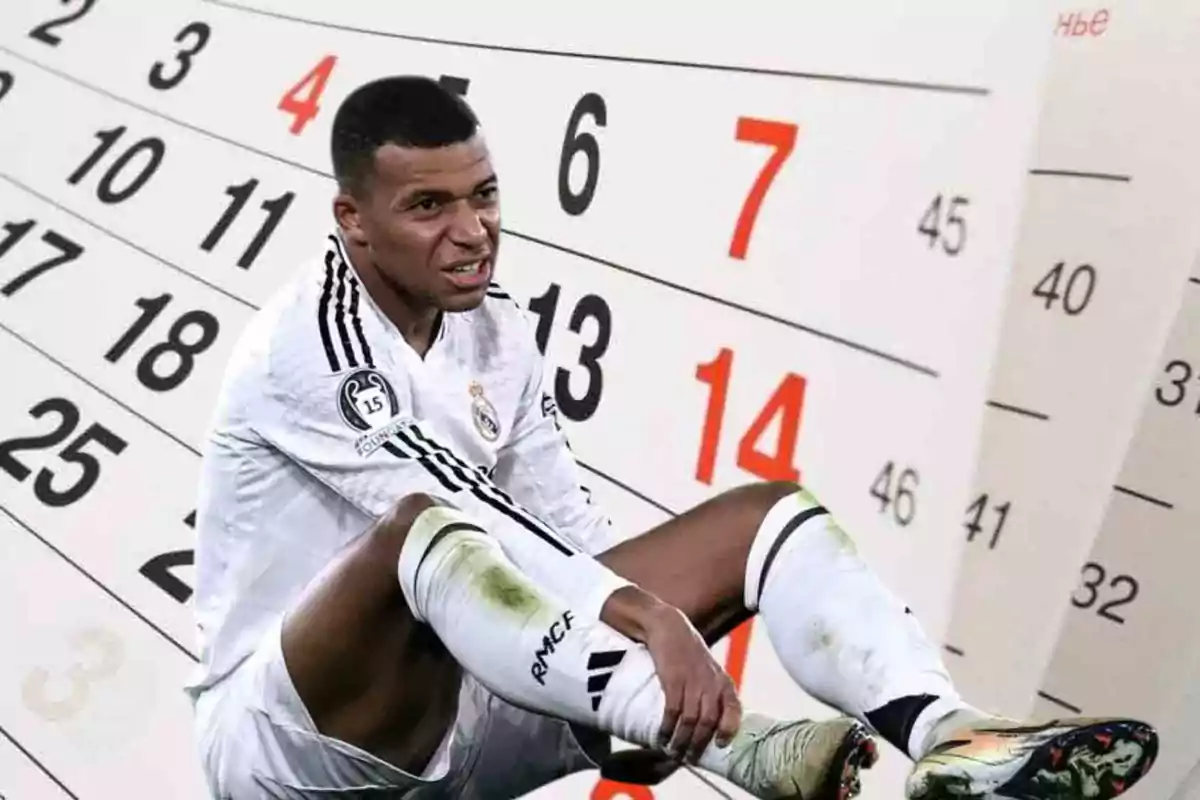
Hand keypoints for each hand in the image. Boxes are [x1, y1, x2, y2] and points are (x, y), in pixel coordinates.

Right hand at [642, 605, 741, 762]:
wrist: (669, 627)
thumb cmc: (689, 651)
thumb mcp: (709, 670)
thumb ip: (713, 693)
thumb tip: (710, 724)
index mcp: (724, 682)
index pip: (734, 711)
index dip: (728, 730)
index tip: (718, 745)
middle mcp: (711, 684)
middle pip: (709, 723)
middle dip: (698, 745)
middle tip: (689, 758)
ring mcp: (692, 682)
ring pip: (691, 721)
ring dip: (681, 741)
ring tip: (674, 752)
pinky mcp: (673, 680)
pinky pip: (672, 711)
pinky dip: (667, 727)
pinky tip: (662, 736)